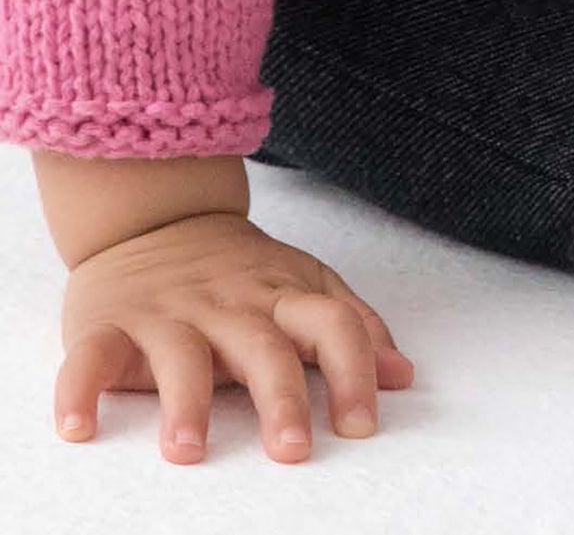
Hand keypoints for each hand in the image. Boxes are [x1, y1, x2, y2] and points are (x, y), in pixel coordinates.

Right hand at [56, 210, 414, 463]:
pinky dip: (79, 389)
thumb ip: (352, 327)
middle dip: (280, 397)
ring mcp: (170, 313)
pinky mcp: (111, 323)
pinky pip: (92, 356)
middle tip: (292, 449)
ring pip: (181, 356)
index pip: (331, 324)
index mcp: (282, 295)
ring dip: (185, 402)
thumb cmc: (238, 270)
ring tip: (188, 447)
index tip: (362, 424)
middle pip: (264, 347)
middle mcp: (230, 305)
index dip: (353, 370)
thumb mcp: (303, 285)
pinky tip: (78, 425)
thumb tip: (402, 375)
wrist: (155, 216)